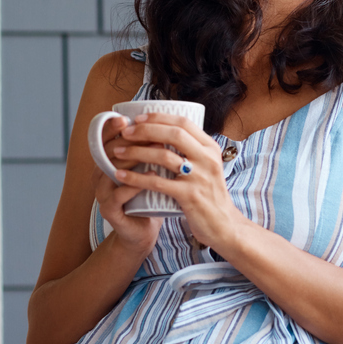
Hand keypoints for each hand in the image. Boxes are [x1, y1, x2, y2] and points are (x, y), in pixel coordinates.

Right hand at [92, 116, 162, 253]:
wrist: (143, 231)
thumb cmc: (148, 196)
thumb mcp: (148, 168)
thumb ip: (151, 148)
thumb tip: (171, 119)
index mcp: (106, 161)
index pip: (105, 137)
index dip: (115, 126)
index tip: (131, 117)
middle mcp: (99, 175)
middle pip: (109, 150)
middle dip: (132, 139)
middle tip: (155, 132)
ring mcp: (102, 193)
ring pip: (113, 170)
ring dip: (135, 158)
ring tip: (159, 149)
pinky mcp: (109, 211)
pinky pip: (119, 195)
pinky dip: (136, 184)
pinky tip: (153, 176)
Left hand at [110, 113, 246, 251]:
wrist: (223, 226)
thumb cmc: (210, 196)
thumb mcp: (208, 167)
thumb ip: (192, 151)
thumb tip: (164, 133)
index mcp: (211, 148)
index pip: (184, 122)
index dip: (159, 118)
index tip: (139, 119)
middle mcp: (207, 159)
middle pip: (173, 134)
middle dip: (146, 130)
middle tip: (126, 133)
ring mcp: (199, 177)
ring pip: (164, 156)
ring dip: (136, 152)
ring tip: (118, 152)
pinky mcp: (189, 196)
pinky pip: (158, 183)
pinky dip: (136, 178)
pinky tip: (121, 176)